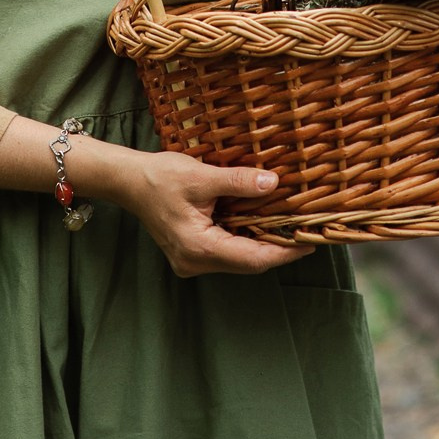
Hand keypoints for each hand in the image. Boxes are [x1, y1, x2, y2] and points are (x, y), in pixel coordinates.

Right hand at [117, 151, 314, 276]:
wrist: (129, 181)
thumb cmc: (160, 177)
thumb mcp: (202, 175)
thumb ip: (238, 182)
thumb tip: (273, 184)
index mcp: (198, 248)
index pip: (252, 258)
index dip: (284, 252)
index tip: (309, 243)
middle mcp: (195, 262)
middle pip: (248, 261)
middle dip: (277, 247)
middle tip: (305, 231)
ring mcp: (192, 261)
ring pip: (238, 257)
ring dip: (262, 242)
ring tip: (289, 226)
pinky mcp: (192, 253)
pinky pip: (227, 251)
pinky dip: (245, 237)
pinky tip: (260, 222)